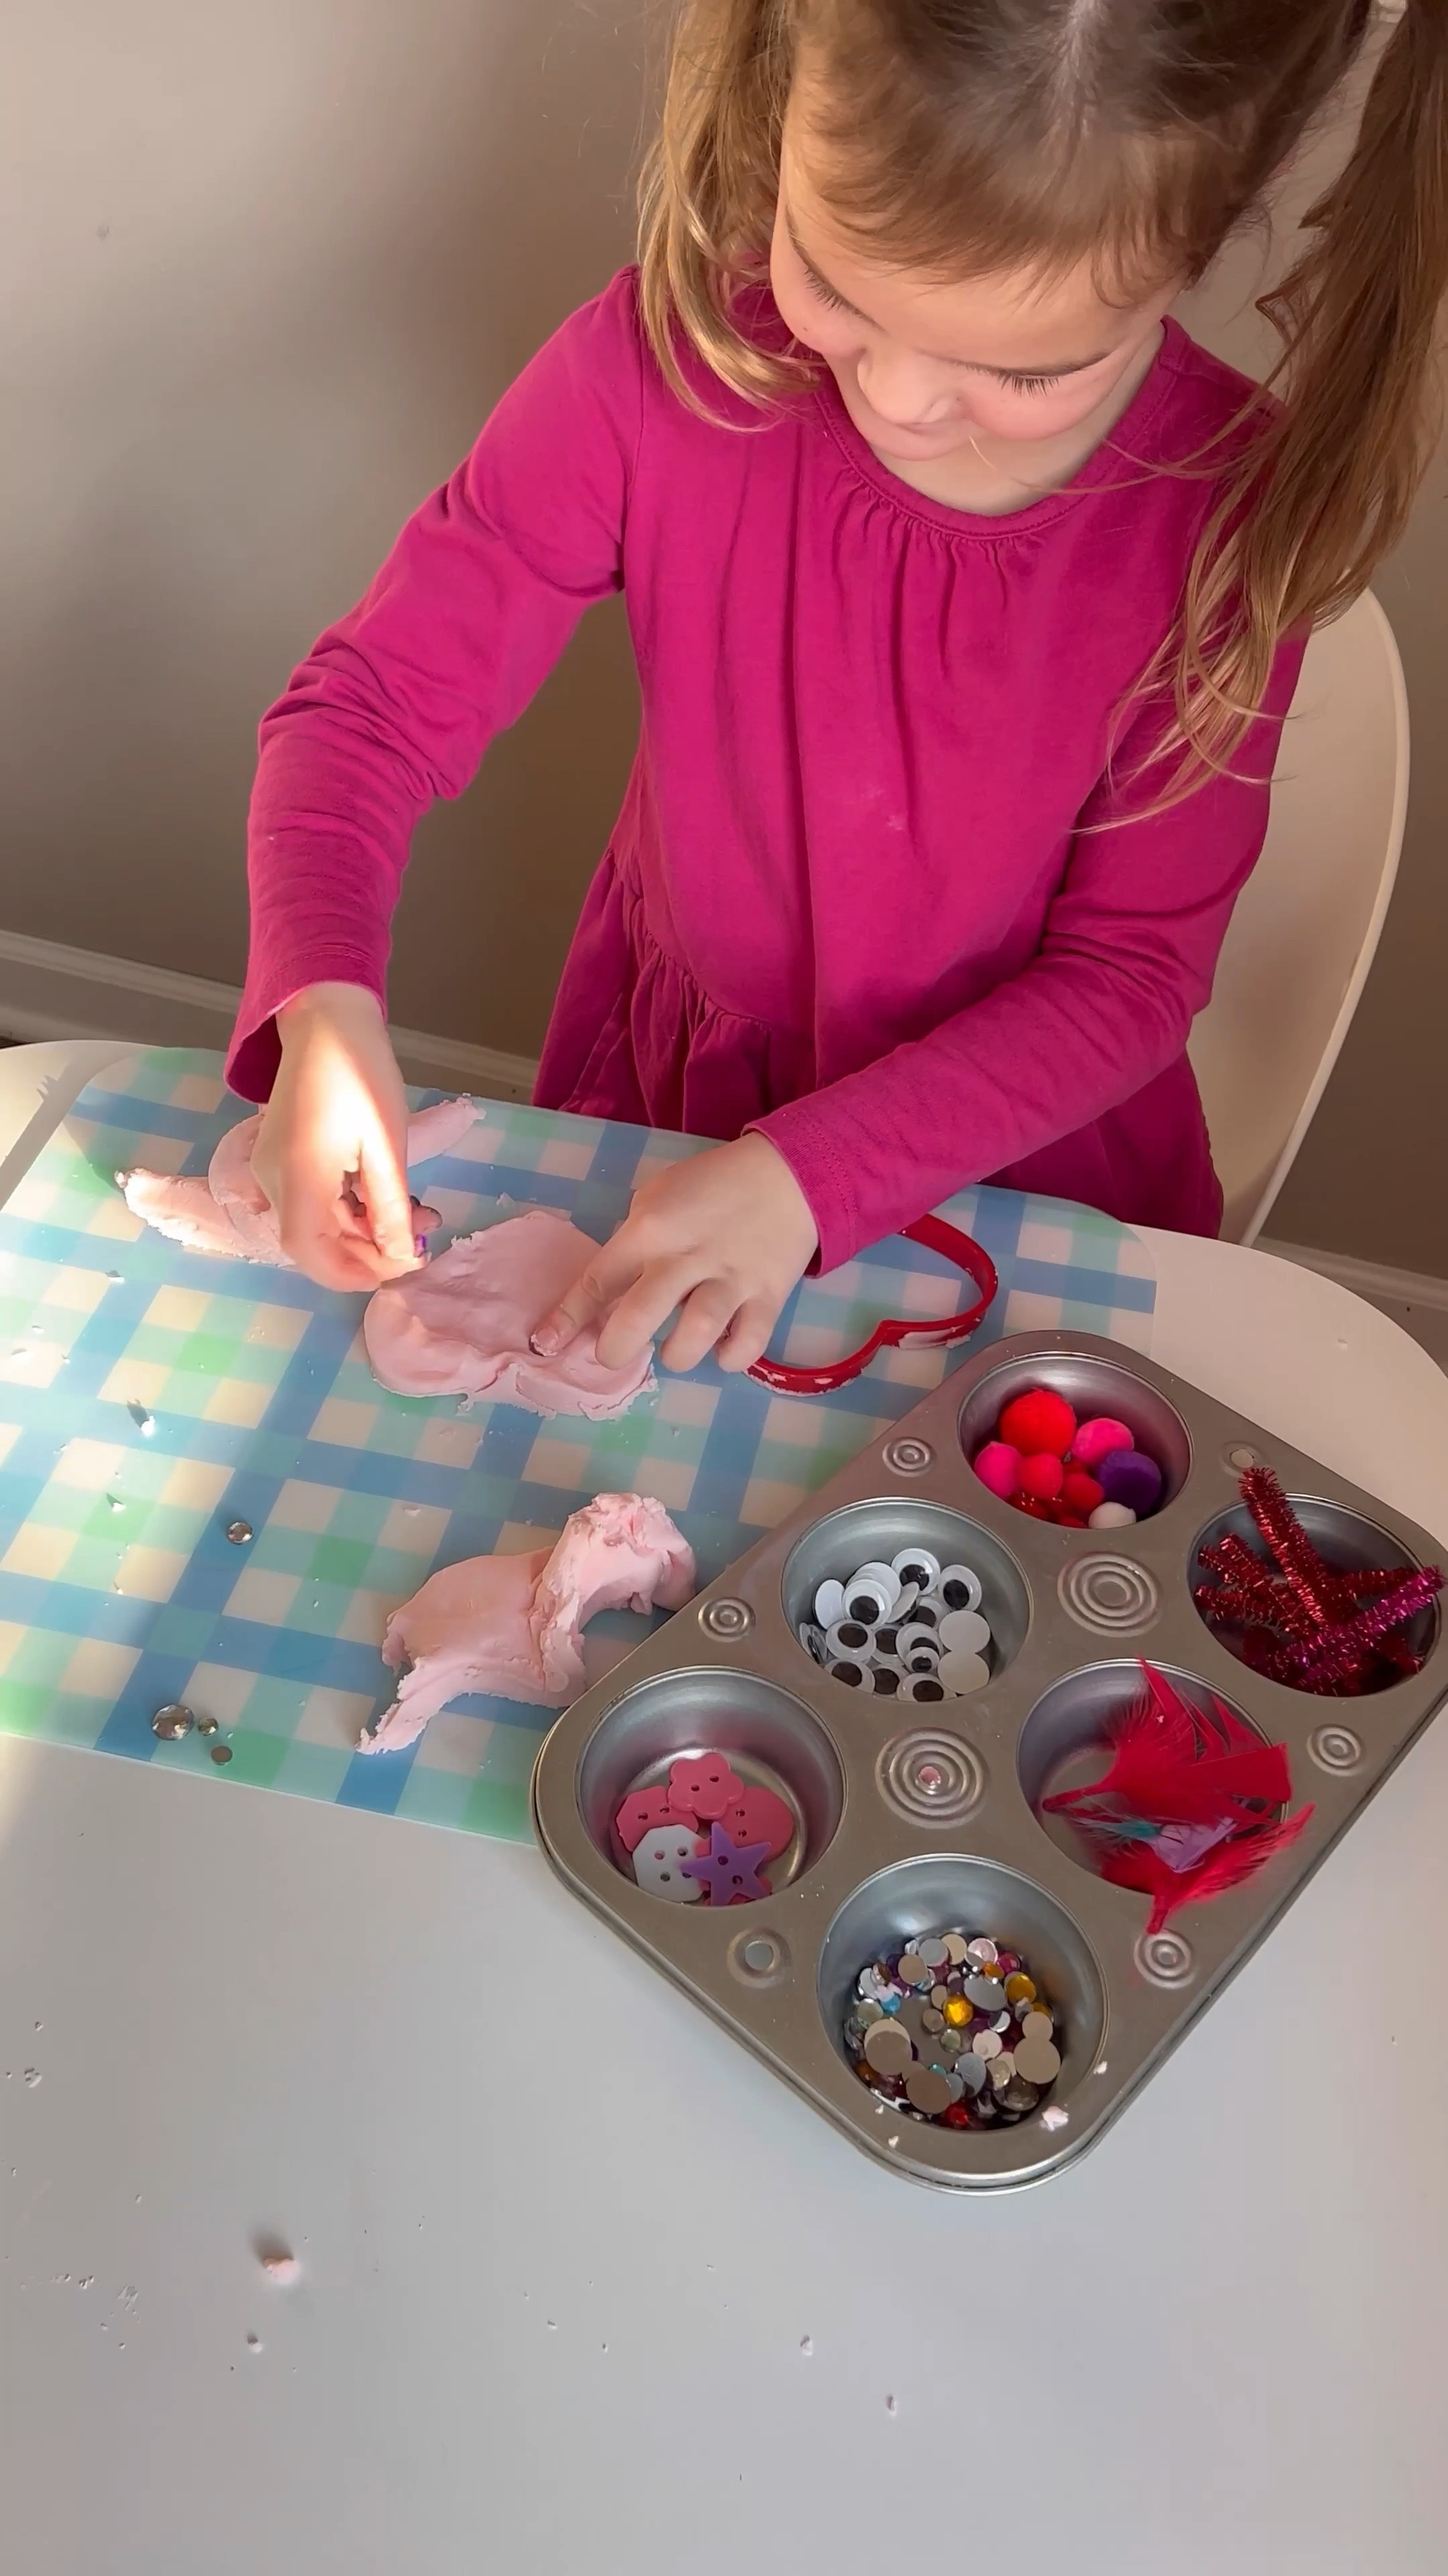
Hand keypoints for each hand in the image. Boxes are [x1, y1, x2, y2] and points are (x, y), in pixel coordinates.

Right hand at [251, 984, 418, 1292]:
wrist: (326, 1018)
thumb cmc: (361, 1073)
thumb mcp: (387, 1145)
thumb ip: (390, 1208)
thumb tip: (401, 1257)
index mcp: (298, 1179)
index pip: (311, 1255)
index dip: (353, 1275)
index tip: (401, 1269)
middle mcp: (273, 1180)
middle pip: (314, 1243)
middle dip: (369, 1252)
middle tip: (421, 1241)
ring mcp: (272, 1167)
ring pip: (317, 1223)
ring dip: (365, 1230)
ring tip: (419, 1216)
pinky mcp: (281, 1156)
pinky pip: (313, 1199)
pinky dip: (351, 1208)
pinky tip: (389, 1198)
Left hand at [533, 1133, 818, 1374]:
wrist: (787, 1175)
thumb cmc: (712, 1185)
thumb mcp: (658, 1196)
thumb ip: (634, 1240)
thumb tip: (614, 1289)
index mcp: (650, 1230)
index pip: (597, 1279)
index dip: (566, 1318)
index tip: (545, 1344)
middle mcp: (686, 1257)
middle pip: (638, 1316)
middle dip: (615, 1349)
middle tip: (613, 1354)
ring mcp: (730, 1279)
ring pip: (695, 1336)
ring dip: (676, 1355)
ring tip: (674, 1349)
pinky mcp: (769, 1296)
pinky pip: (746, 1346)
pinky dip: (729, 1358)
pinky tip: (721, 1348)